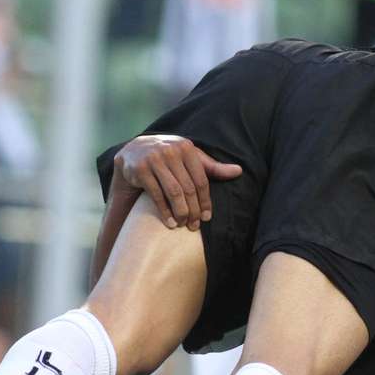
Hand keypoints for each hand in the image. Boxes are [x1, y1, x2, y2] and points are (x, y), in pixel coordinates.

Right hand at [114, 134, 241, 230]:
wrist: (134, 151)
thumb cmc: (170, 157)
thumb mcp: (191, 158)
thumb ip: (212, 167)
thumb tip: (239, 171)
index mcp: (187, 148)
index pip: (201, 180)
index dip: (206, 201)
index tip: (207, 217)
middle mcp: (171, 151)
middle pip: (188, 188)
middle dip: (193, 210)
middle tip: (195, 226)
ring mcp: (154, 159)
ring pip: (174, 192)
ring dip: (181, 212)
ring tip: (183, 225)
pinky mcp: (140, 169)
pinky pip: (156, 195)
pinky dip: (165, 211)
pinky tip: (170, 223)